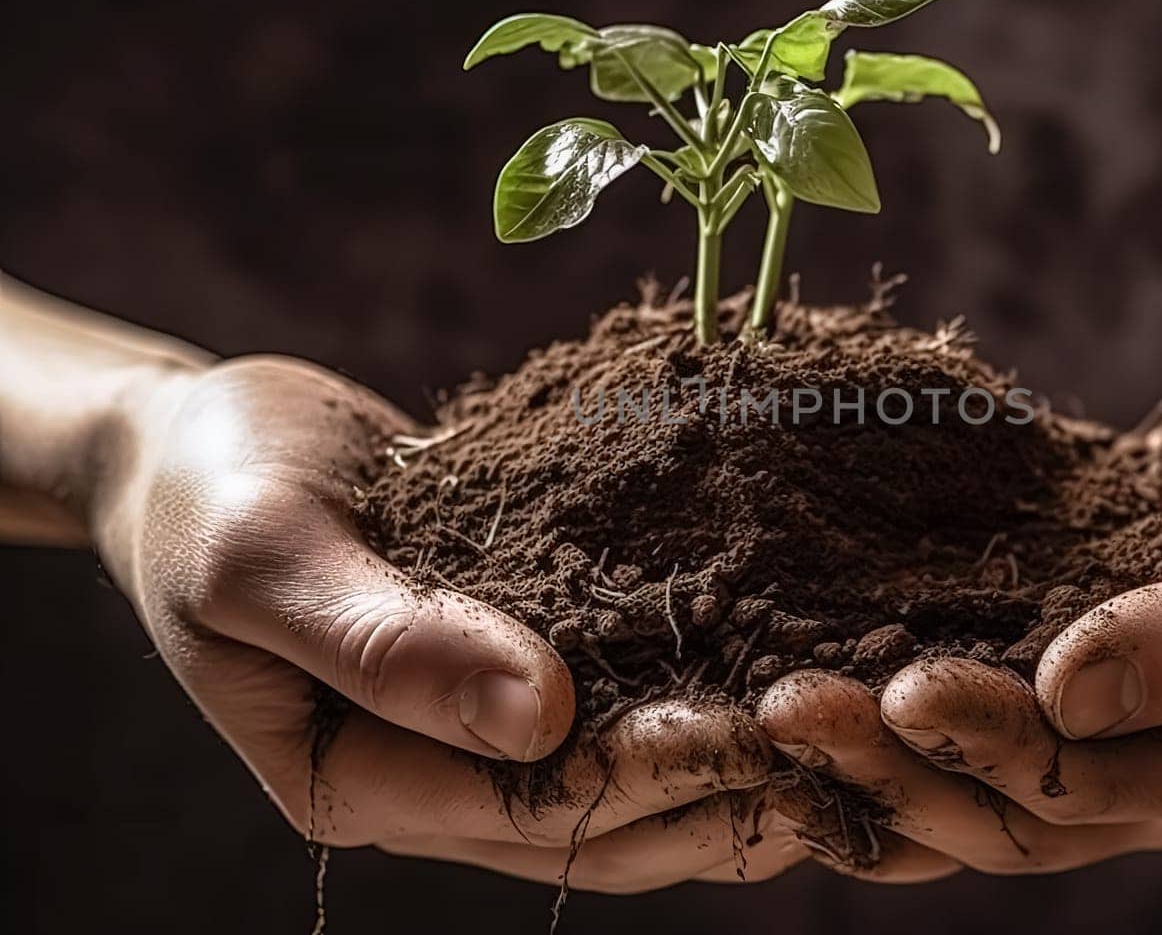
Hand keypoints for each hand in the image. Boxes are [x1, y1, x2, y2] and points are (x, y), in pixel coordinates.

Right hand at [94, 355, 774, 889]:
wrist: (204, 443)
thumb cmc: (208, 494)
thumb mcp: (264, 558)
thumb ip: (386, 643)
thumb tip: (540, 716)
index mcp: (353, 781)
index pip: (528, 810)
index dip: (645, 777)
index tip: (752, 727)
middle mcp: (429, 779)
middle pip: (599, 828)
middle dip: (720, 796)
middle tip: (839, 751)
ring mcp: (474, 733)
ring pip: (626, 789)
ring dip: (733, 772)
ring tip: (847, 735)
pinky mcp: (517, 667)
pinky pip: (620, 707)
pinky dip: (701, 698)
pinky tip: (788, 663)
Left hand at [757, 356, 1161, 874]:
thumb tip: (1078, 696)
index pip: (1082, 786)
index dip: (987, 743)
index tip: (901, 684)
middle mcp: (1154, 786)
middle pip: (999, 820)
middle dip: (888, 770)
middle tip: (781, 704)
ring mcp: (1098, 761)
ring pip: (959, 812)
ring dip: (859, 777)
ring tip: (760, 718)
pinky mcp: (1048, 714)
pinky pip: (951, 762)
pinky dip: (873, 754)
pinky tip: (792, 715)